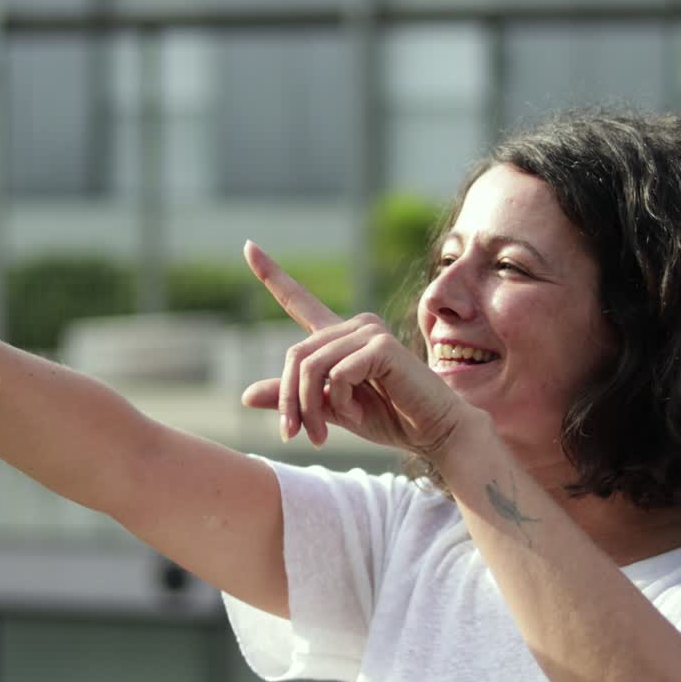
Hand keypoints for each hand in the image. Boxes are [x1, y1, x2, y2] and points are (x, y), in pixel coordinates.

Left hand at [240, 241, 476, 455]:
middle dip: (289, 400)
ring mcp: (369, 331)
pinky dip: (339, 402)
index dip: (271, 274)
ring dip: (310, 407)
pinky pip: (336, 374)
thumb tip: (245, 395)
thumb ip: (294, 399)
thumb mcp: (330, 410)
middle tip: (295, 435)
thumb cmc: (390, 419)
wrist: (435, 432)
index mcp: (340, 337)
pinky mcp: (382, 345)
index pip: (299, 301)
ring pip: (310, 367)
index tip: (247, 246)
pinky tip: (359, 412)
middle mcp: (354, 325)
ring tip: (321, 434)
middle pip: (295, 355)